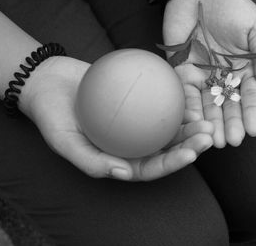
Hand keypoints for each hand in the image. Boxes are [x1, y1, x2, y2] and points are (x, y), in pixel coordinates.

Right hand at [19, 56, 213, 180]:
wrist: (47, 82)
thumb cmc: (52, 116)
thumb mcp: (63, 142)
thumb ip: (91, 162)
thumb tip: (124, 173)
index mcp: (120, 159)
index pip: (151, 167)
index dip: (173, 164)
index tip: (191, 154)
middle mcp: (132, 142)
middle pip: (166, 147)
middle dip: (191, 145)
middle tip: (208, 133)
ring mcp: (136, 120)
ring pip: (168, 125)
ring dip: (189, 122)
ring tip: (206, 114)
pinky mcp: (138, 98)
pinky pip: (158, 98)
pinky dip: (174, 96)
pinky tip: (189, 90)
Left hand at [163, 0, 255, 147]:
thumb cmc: (232, 6)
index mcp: (246, 69)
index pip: (251, 96)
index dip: (252, 113)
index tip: (253, 130)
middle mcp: (225, 77)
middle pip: (229, 106)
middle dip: (230, 124)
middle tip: (230, 142)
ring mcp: (204, 77)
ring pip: (208, 106)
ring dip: (211, 124)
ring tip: (213, 141)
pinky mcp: (183, 73)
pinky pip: (186, 95)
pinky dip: (189, 109)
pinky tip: (193, 123)